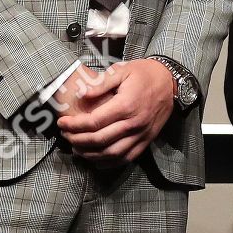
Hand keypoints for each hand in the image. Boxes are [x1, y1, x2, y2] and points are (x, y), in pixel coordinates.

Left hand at [55, 60, 174, 164]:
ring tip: (76, 148)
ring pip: (111, 153)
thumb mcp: (122, 70)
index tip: (62, 123)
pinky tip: (95, 158)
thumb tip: (82, 95)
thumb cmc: (144, 74)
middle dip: (77, 140)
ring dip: (90, 154)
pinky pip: (125, 158)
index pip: (94, 122)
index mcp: (126, 105)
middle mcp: (134, 123)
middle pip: (99, 140)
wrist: (170, 82)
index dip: (74, 125)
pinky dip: (108, 162)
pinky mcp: (146, 141)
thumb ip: (101, 83)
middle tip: (65, 135)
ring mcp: (141, 134)